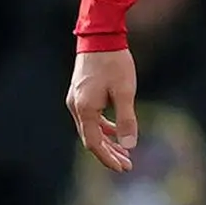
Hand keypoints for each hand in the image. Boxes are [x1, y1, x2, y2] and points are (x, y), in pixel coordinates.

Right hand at [68, 48, 139, 171]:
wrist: (100, 36)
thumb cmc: (114, 62)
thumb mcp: (125, 91)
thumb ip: (126, 119)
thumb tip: (129, 144)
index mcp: (84, 109)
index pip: (93, 143)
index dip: (108, 158)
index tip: (123, 168)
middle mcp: (76, 107)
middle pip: (91, 139)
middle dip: (109, 154)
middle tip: (127, 166)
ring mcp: (76, 100)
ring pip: (91, 129)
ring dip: (107, 142)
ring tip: (125, 153)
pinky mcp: (81, 94)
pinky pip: (92, 118)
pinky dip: (104, 128)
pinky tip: (117, 132)